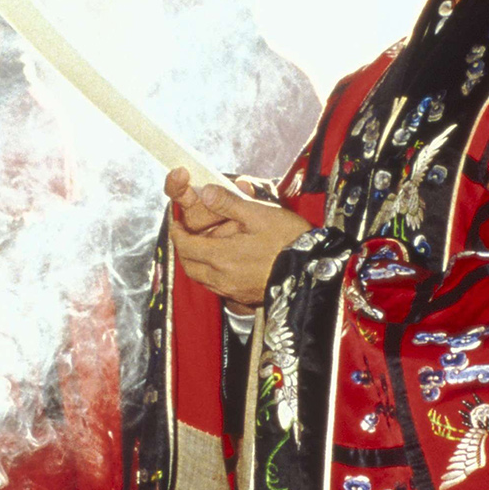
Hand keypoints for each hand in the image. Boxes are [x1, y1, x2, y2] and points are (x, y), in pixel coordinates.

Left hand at [165, 168, 311, 308]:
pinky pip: (217, 287)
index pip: (186, 246)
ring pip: (201, 279)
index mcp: (221, 256)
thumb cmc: (288, 240)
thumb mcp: (260, 214)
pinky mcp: (244, 297)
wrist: (312, 271)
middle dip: (183, 250)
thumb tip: (206, 192)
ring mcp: (233, 291)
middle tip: (186, 235)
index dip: (177, 234)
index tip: (176, 224)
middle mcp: (222, 278)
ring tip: (203, 247)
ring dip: (196, 263)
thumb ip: (229, 203)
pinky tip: (223, 263)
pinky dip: (211, 274)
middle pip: (189, 266)